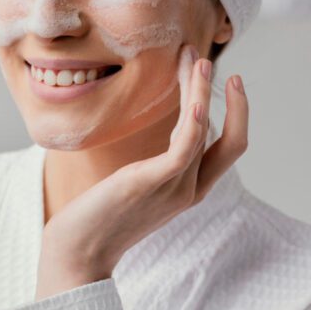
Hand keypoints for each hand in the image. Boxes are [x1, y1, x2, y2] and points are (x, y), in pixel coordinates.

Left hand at [35, 43, 248, 299]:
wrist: (77, 252)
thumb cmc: (97, 219)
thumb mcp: (133, 189)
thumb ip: (151, 169)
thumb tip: (152, 145)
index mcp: (188, 190)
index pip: (226, 148)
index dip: (234, 114)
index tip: (222, 80)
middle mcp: (190, 190)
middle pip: (230, 140)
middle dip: (234, 100)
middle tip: (211, 59)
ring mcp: (176, 188)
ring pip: (205, 131)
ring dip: (202, 89)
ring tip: (194, 57)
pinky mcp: (154, 182)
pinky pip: (186, 146)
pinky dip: (196, 118)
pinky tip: (196, 94)